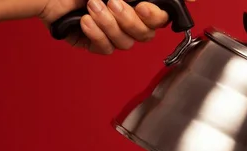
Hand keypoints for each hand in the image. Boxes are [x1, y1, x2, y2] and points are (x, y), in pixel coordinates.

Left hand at [38, 0, 195, 54]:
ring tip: (92, 6)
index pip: (160, 19)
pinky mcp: (93, 44)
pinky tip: (86, 21)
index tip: (142, 5)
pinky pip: (104, 50)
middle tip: (111, 0)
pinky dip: (96, 35)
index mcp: (137, 6)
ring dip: (108, 23)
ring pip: (125, 43)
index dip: (155, 17)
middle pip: (145, 35)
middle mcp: (127, 21)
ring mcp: (111, 34)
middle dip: (127, 19)